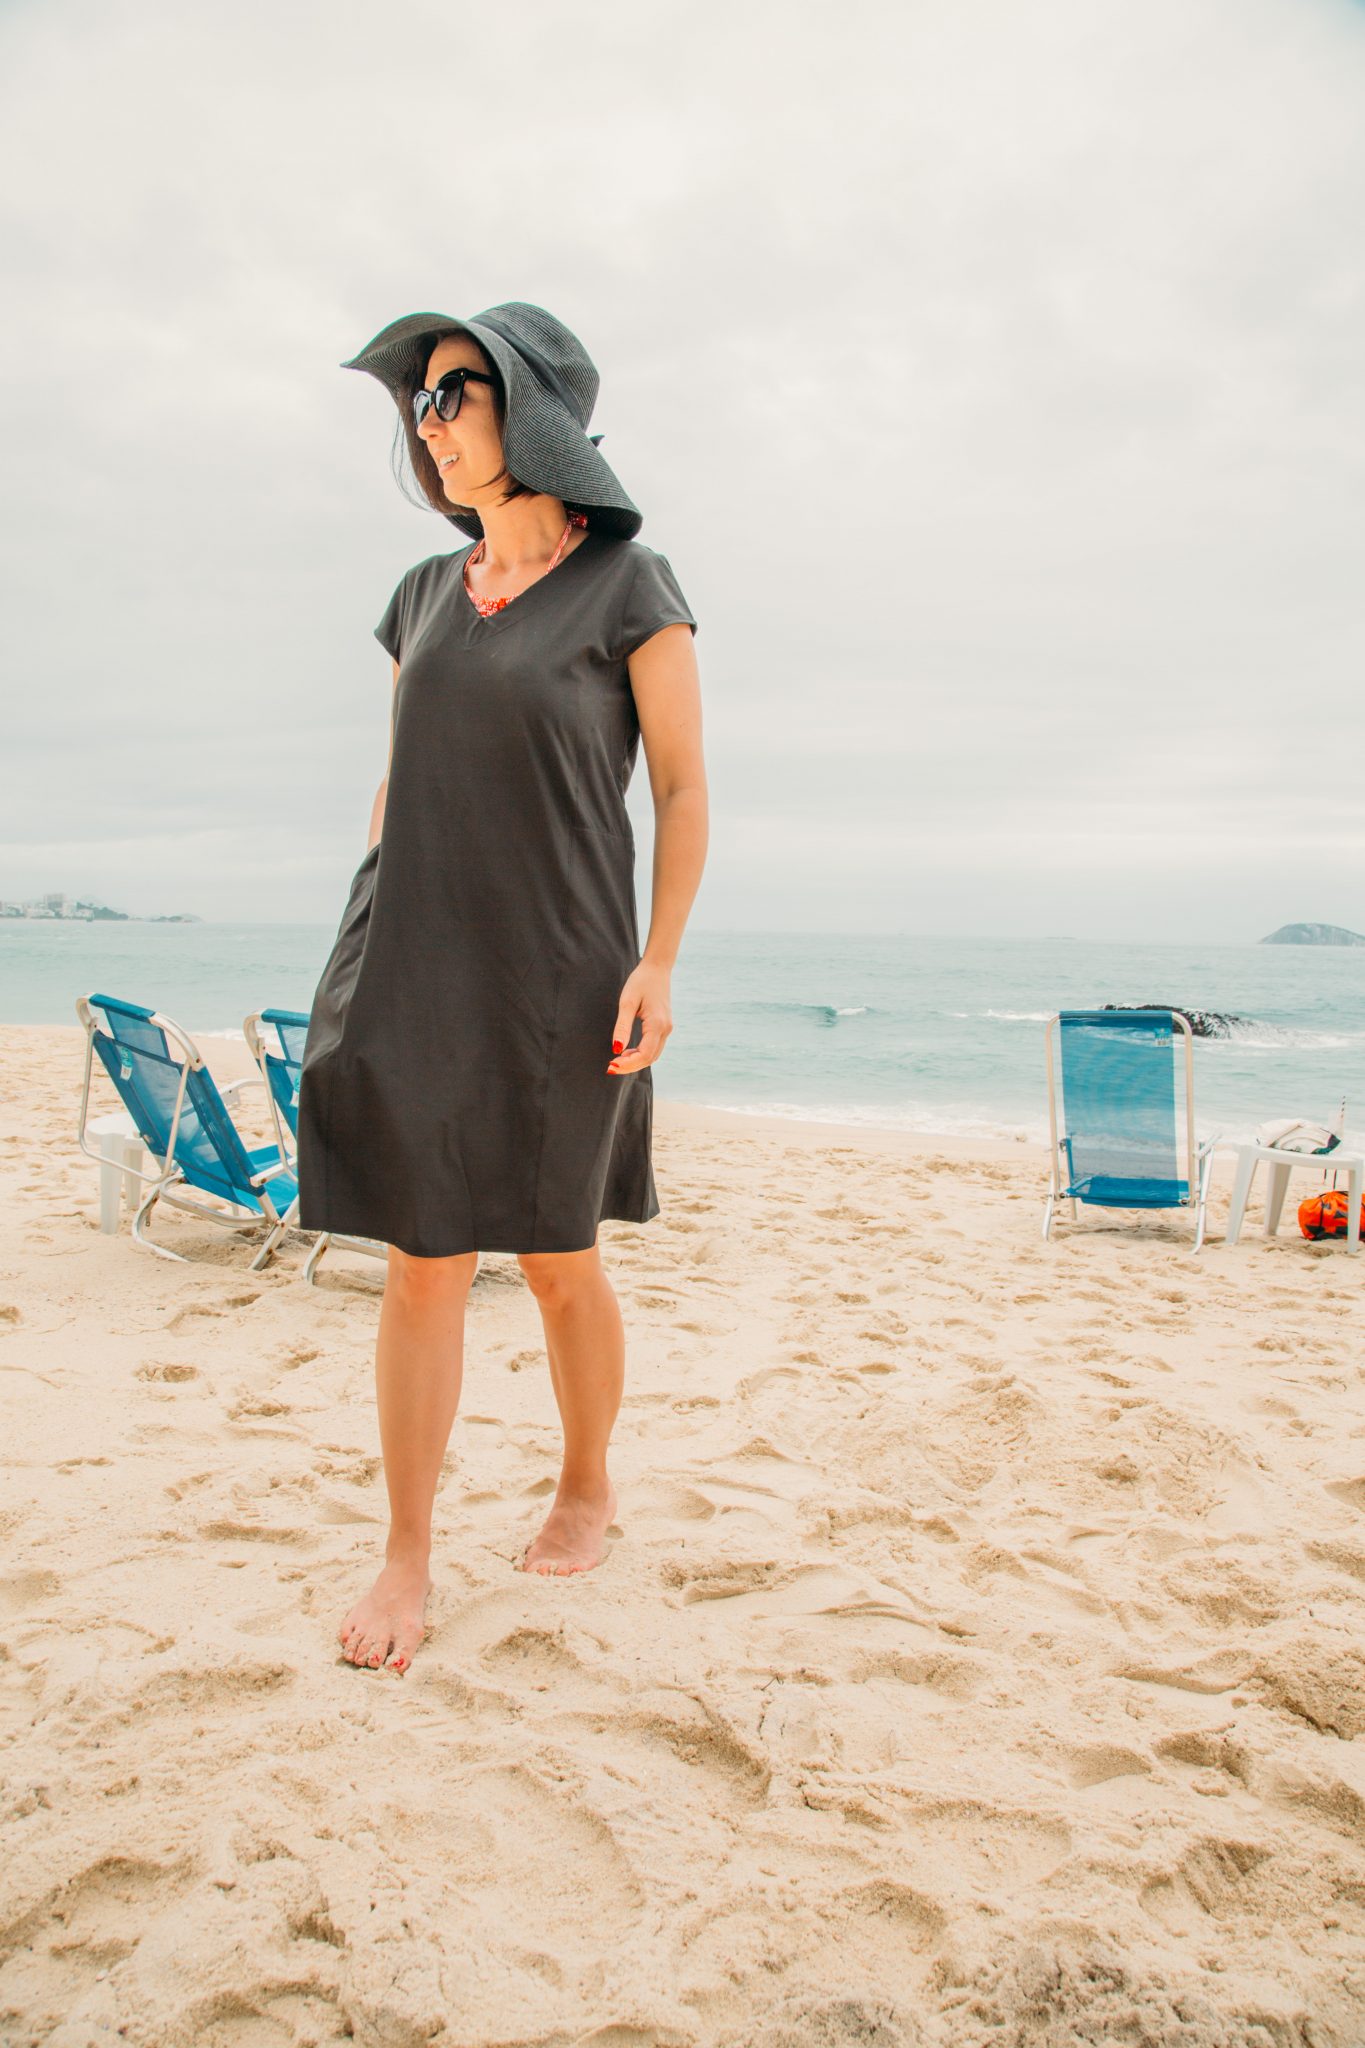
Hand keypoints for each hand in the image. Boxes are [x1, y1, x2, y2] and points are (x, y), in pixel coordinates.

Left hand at [606, 960, 671, 1074]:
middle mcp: (665, 1029)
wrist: (657, 968)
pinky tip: (627, 1051)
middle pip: (650, 1058)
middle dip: (630, 1066)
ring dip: (636, 1061)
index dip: (628, 1064)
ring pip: (653, 1055)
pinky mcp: (664, 1026)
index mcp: (657, 1024)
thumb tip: (616, 1049)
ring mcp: (667, 1028)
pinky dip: (641, 1054)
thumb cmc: (641, 982)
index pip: (644, 1054)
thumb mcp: (627, 1002)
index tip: (611, 1065)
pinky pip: (654, 1047)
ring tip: (617, 1060)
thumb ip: (622, 1027)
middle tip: (610, 1067)